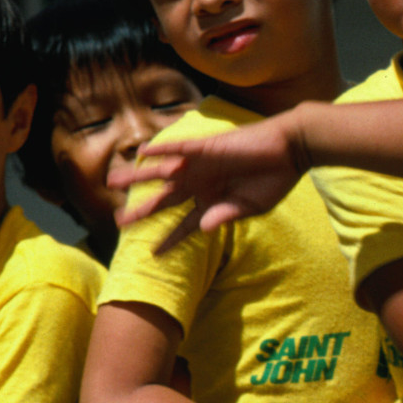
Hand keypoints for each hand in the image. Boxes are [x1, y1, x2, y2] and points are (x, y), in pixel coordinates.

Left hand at [108, 115, 307, 254]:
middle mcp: (201, 184)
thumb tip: (204, 230)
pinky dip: (160, 150)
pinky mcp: (206, 148)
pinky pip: (178, 148)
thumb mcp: (249, 207)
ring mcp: (201, 166)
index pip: (185, 225)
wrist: (289, 150)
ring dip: (138, 177)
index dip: (170, 240)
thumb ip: (225, 216)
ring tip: (112, 181)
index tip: (153, 254)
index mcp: (213, 202)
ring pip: (161, 173)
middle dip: (141, 211)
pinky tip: (142, 152)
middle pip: (164, 201)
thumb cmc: (274, 180)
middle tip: (118, 222)